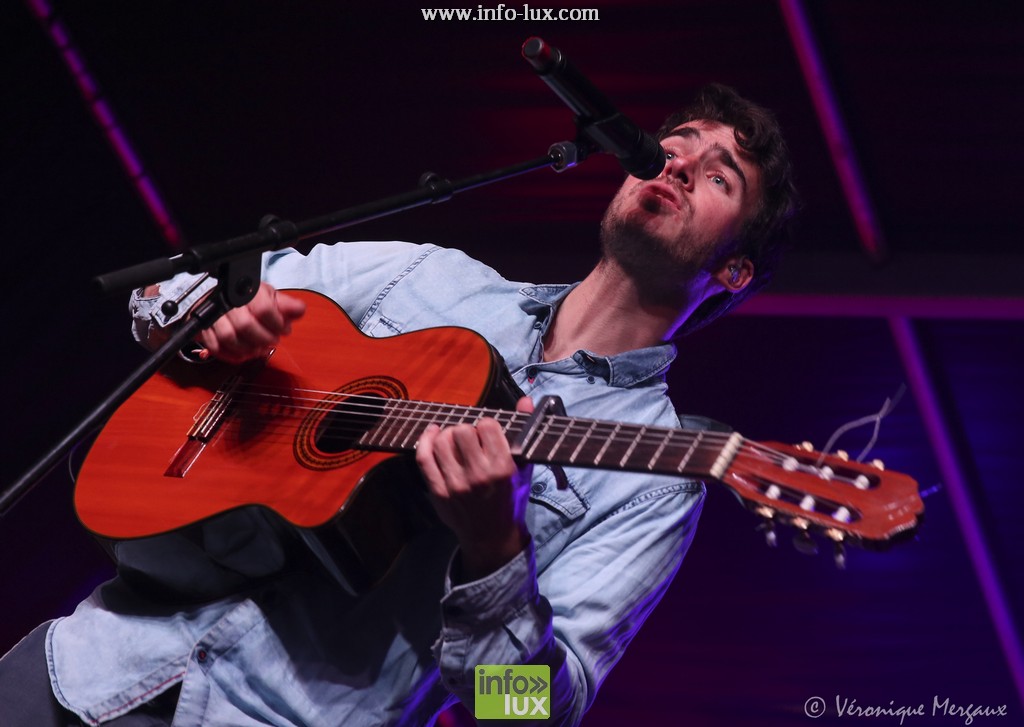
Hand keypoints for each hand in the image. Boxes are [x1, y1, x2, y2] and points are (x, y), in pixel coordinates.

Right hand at [196, 283, 305, 363]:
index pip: (263, 308)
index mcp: (247, 291)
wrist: (222, 299)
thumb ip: (286, 304)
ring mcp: (214, 316)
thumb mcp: (270, 296)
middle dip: (264, 338)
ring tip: (260, 348)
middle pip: (245, 325)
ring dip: (249, 349)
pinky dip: (233, 355)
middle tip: (273, 340)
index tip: (284, 329)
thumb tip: (299, 309)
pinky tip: (246, 354)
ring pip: (229, 338)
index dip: (277, 323)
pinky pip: (216, 347)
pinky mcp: (205, 329)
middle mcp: (227, 302)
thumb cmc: (249, 299)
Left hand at [415, 396, 534, 580]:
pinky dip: (425, 440)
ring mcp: (456, 485)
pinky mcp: (438, 492)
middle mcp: (478, 476)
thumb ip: (525, 432)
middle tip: (470, 438)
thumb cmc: (509, 499)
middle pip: (462, 430)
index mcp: (503, 468)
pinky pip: (423, 457)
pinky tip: (432, 435)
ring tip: (453, 439)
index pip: (487, 426)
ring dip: (447, 434)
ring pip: (441, 441)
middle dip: (466, 429)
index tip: (487, 432)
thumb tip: (525, 399)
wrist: (491, 537)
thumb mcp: (523, 468)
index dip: (487, 424)